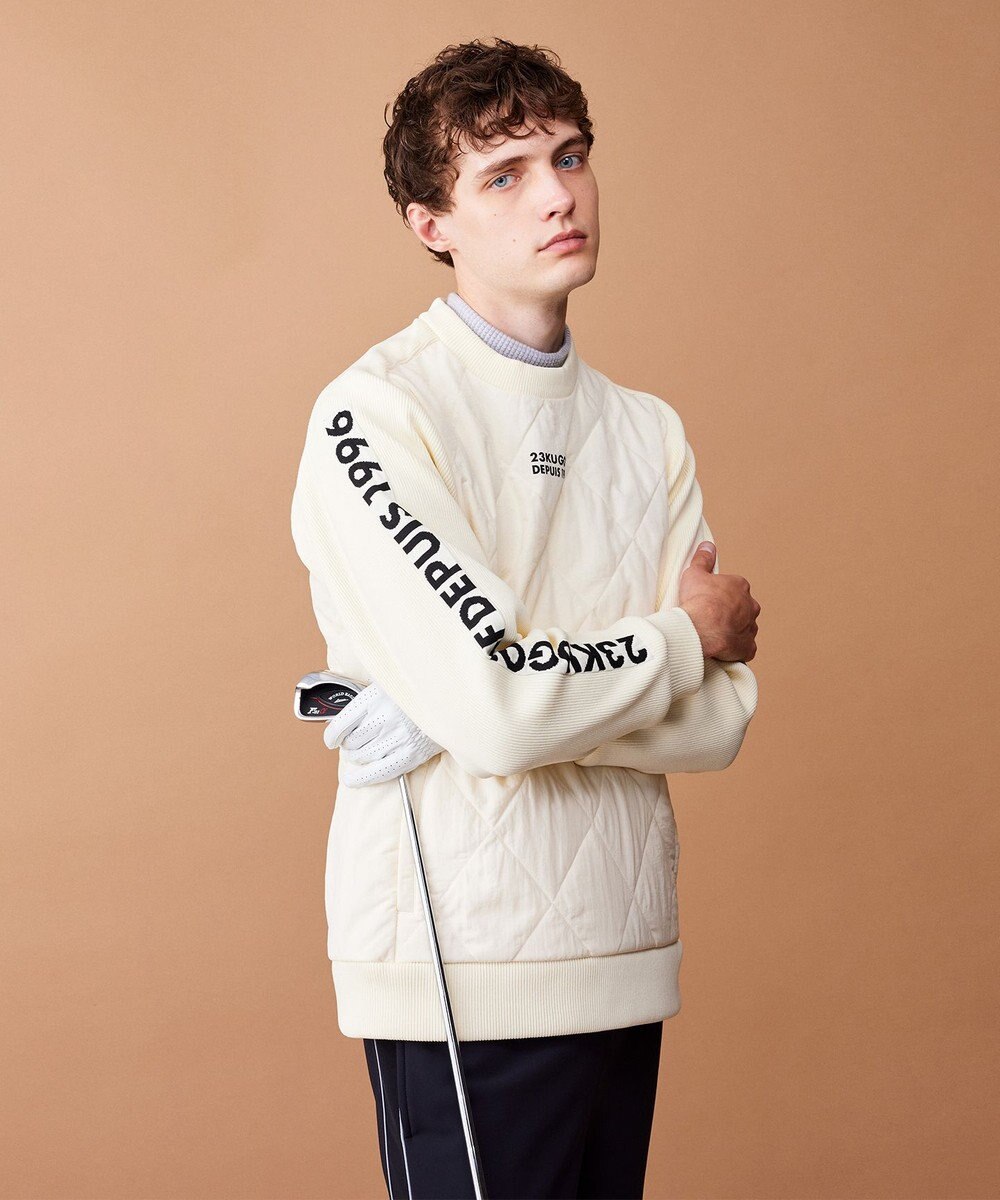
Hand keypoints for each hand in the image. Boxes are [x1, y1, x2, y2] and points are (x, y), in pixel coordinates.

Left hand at [322, 677, 443, 786]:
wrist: (453, 703)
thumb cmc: (418, 693)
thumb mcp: (390, 682)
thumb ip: (368, 694)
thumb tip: (343, 715)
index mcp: (377, 697)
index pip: (341, 724)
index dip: (331, 735)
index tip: (332, 739)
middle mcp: (385, 718)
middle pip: (351, 742)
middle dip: (347, 746)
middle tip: (353, 743)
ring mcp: (398, 738)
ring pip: (361, 757)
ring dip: (355, 758)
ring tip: (360, 753)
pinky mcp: (410, 755)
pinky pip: (378, 772)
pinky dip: (360, 778)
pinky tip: (352, 779)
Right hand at [679, 542, 759, 661]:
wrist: (700, 627)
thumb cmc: (697, 599)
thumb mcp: (695, 573)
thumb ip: (703, 559)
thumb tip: (708, 546)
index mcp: (739, 586)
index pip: (735, 588)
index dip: (721, 594)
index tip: (709, 599)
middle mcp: (750, 606)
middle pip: (743, 608)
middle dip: (732, 612)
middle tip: (712, 617)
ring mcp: (750, 627)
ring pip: (746, 627)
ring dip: (735, 630)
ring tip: (716, 634)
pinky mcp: (747, 647)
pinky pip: (746, 648)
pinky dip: (739, 649)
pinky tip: (726, 650)